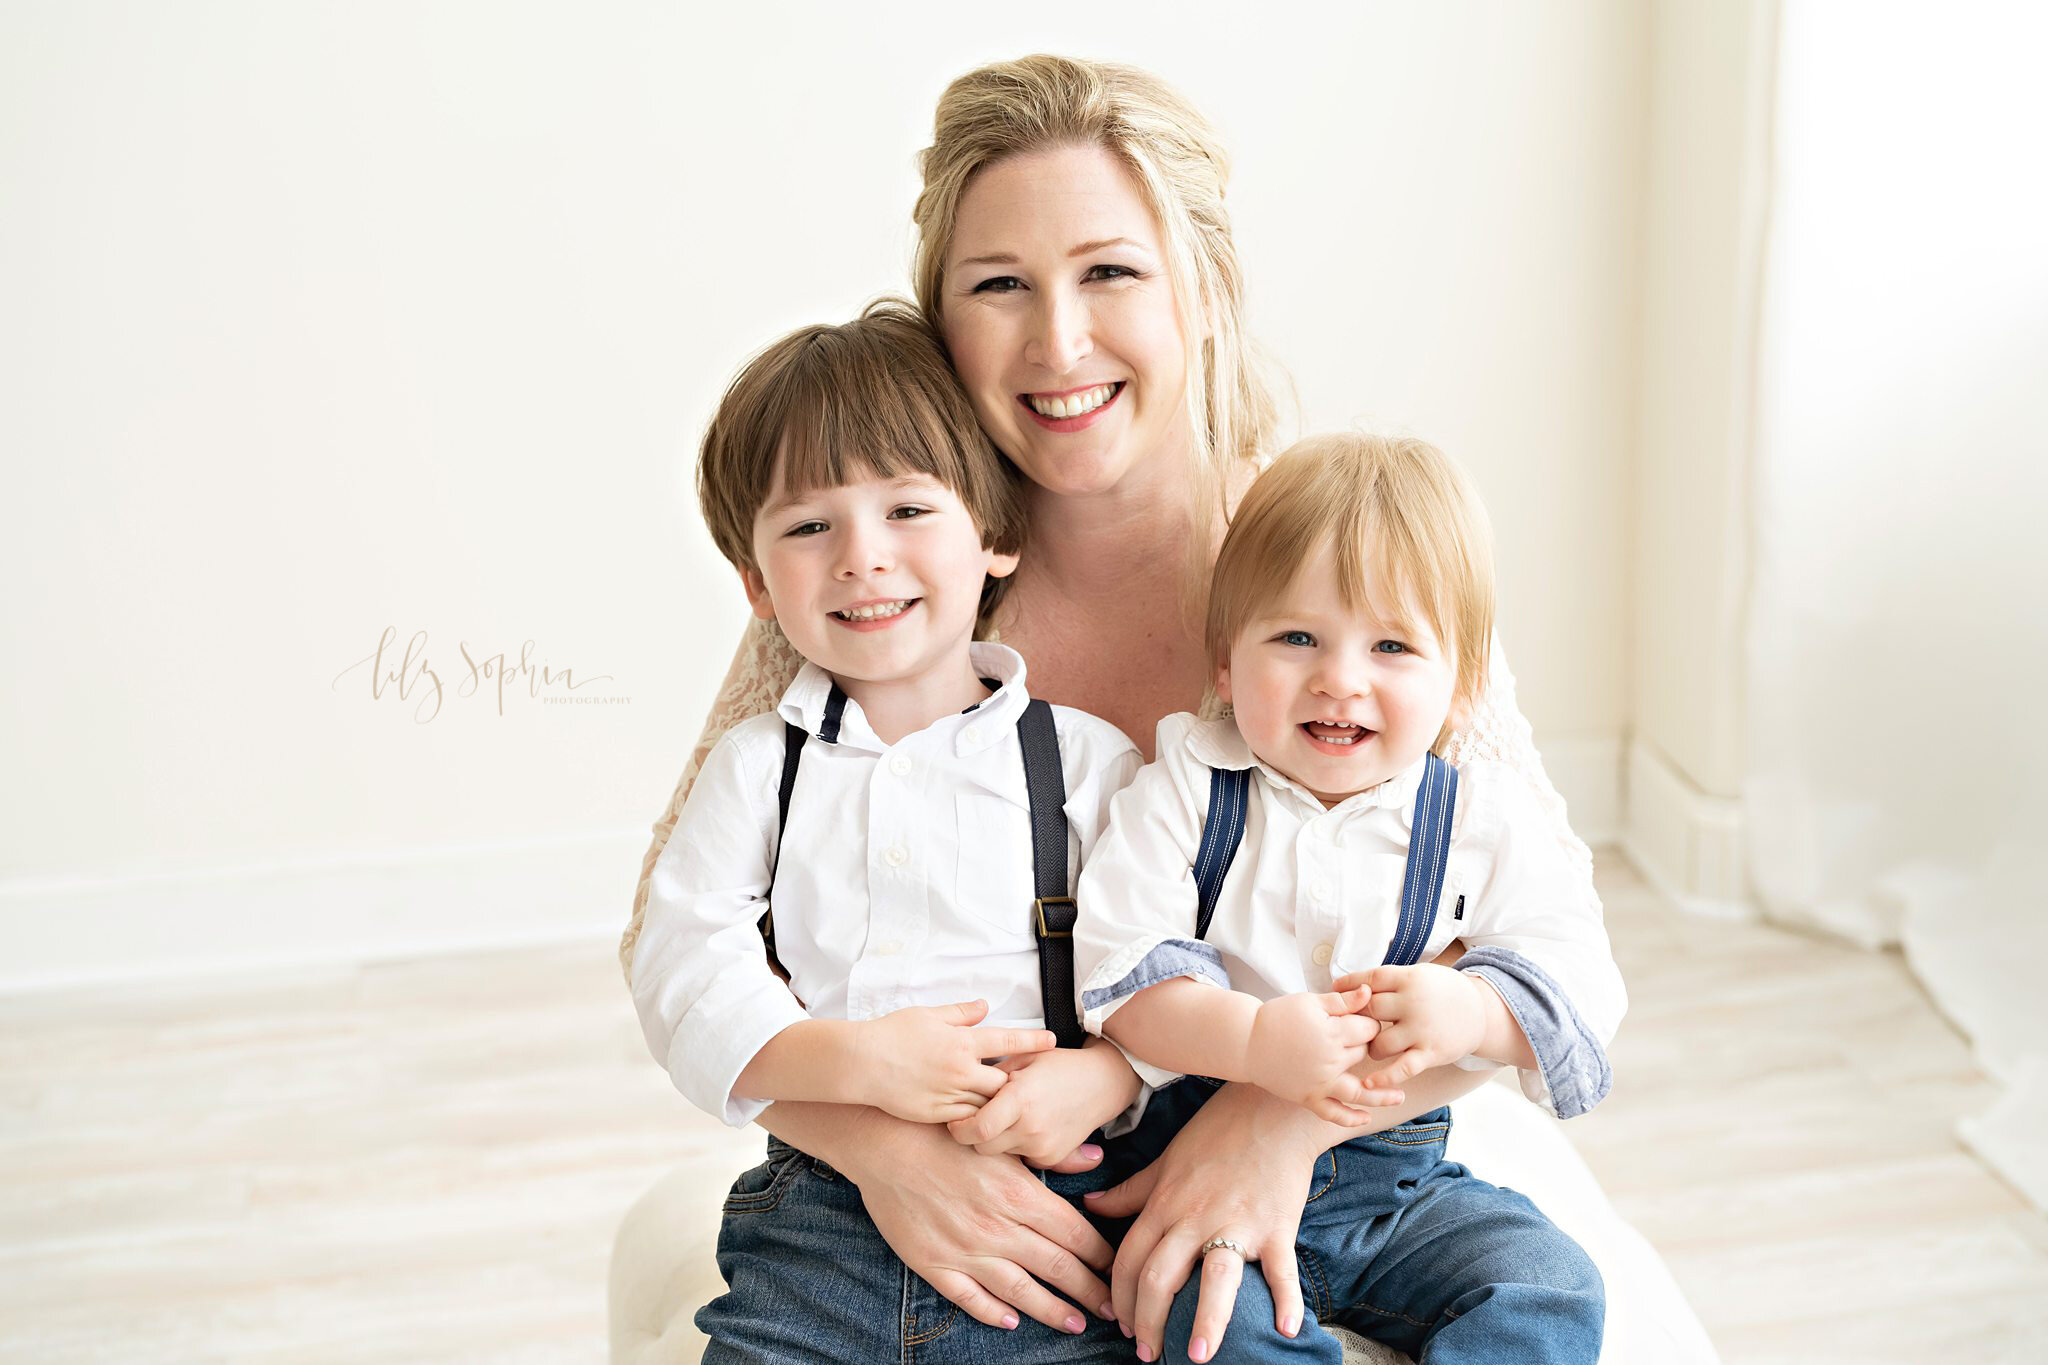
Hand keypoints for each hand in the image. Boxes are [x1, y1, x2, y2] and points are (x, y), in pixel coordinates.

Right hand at [834, 1110, 1119, 1334]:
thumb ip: (1053, 1154)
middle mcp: (997, 1228)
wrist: (883, 1140)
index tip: (1118, 1269)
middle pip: (1056, 1267)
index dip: (1101, 1256)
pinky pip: (968, 1297)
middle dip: (1089, 1291)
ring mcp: (964, 1249)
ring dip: (1051, 1310)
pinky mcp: (933, 1263)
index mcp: (1019, 1195)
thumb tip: (1097, 1159)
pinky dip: (992, 1312)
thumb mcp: (1003, 1137)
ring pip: (1019, 1290)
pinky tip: (1011, 1321)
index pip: (1074, 1235)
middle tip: (1112, 1310)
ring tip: (1075, 1323)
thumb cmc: (946, 1131)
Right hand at [852, 1000, 1057, 1123]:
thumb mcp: (928, 1014)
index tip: (1052, 1041)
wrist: (862, 1063)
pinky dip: (976, 1118)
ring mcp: (949, 1094)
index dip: (1032, 1041)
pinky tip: (981, 1118)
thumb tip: (985, 1006)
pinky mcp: (936, 1115)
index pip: (1007, 1039)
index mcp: (961, 1041)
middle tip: (1027, 1082)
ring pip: (987, 1103)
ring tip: (1008, 1103)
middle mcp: (961, 1069)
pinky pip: (966, 1120)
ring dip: (997, 1102)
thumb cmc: (892, 1033)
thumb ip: (960, 1013)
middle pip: (1004, 1081)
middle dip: (1016, 1082)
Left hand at [946, 1038, 1139, 1167]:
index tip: (955, 1120)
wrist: (1101, 1083)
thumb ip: (991, 1076)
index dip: (959, 1127)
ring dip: (996, 1140)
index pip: (976, 1129)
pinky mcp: (1050, 1158)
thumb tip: (960, 1088)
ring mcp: (1042, 1147)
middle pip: (982, 1147)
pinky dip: (1016, 1145)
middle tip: (977, 1118)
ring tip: (1005, 1119)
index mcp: (1020, 1099)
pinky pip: (1019, 1158)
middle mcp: (1031, 1128)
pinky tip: (1024, 1127)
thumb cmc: (1060, 1066)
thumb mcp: (1023, 1059)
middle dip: (974, 1135)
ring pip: (999, 1154)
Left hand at [1085, 1082, 1326, 1363]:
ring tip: (1197, 1355)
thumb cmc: (1217, 1132)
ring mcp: (1237, 1223)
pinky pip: (1280, 1269)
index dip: (1121, 1297)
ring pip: (1214, 1278)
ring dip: (1205, 1321)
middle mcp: (1195, 1217)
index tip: (1122, 1326)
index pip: (1130, 1259)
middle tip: (1148, 1355)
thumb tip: (1092, 1205)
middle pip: (1161, 1277)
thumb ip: (1130, 1190)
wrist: (1271, 1106)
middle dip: (1149, 1321)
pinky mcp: (1277, 1226)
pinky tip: (1285, 1329)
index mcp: (1166, 1203)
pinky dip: (1285, 1301)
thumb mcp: (1166, 1159)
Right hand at [1245, 987, 1388, 1123]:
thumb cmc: (1277, 1017)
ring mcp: (1320, 1083)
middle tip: (1365, 1038)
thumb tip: (1369, 992)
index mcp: (1331, 1033)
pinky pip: (1332, 1113)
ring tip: (1399, 1096)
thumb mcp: (1309, 1001)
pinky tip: (1366, 1118)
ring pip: (1358, 1092)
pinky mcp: (1308, 1097)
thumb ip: (1342, 1000)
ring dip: (1381, 1096)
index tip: (1367, 1018)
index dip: (1370, 1022)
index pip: (1366, 1030)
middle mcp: (1329, 1061)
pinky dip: (1350, 1118)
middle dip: (1366, 1046)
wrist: (1247, 1041)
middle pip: (1362, 1055)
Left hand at [1352, 965, 1491, 1090]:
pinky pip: (1402, 1068)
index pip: (1371, 980)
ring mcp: (1422, 1030)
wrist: (1480, 1012)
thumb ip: (1389, 981)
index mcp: (1410, 979)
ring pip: (1380, 1042)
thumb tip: (1348, 986)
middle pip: (1371, 1010)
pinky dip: (1384, 1078)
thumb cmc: (1440, 992)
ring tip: (1372, 1046)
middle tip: (1351, 1025)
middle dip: (1358, 1018)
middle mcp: (1415, 1003)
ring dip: (1369, 1047)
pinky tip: (1368, 1084)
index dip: (1350, 987)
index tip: (1334, 991)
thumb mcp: (1418, 975)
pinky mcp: (1430, 1053)